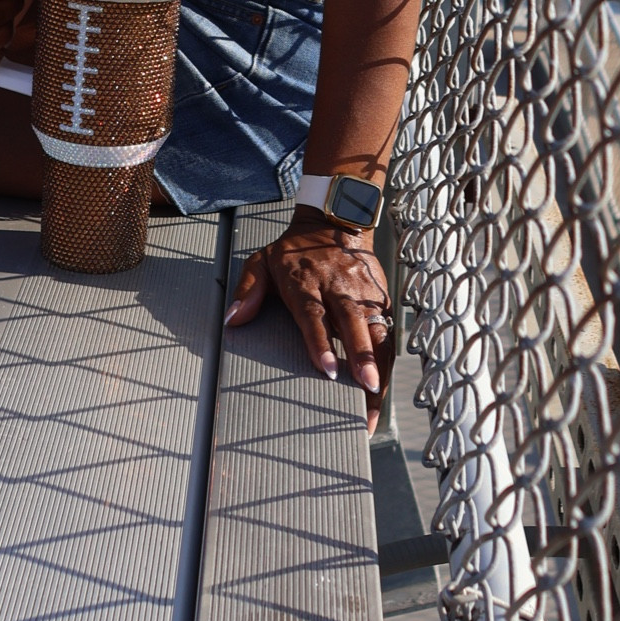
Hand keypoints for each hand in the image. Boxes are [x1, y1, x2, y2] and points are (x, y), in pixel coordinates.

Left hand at [226, 211, 394, 431]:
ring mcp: (363, 292)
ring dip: (378, 363)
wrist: (334, 222)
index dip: (321, 342)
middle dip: (361, 356)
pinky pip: (386, 330)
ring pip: (376, 329)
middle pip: (353, 322)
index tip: (327, 369)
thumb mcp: (262, 260)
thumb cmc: (294, 250)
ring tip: (375, 398)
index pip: (314, 314)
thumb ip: (248, 289)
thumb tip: (233, 319)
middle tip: (367, 387)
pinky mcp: (380, 297)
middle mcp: (338, 287)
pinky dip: (386, 358)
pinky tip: (382, 386)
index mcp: (307, 280)